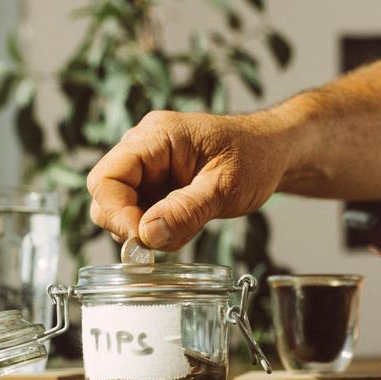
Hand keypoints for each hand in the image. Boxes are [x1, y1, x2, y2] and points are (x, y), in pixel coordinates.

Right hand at [87, 110, 295, 249]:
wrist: (273, 153)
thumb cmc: (256, 157)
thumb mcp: (225, 187)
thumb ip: (187, 210)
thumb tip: (148, 235)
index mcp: (157, 137)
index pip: (107, 177)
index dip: (117, 213)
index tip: (143, 238)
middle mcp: (145, 148)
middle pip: (107, 193)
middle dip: (128, 224)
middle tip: (161, 241)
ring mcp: (150, 166)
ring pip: (122, 207)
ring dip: (144, 228)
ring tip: (184, 228)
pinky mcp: (158, 184)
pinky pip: (141, 211)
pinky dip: (157, 228)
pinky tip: (185, 225)